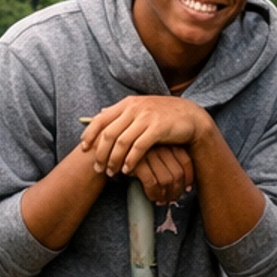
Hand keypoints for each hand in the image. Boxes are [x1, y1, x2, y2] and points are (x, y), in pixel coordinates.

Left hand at [82, 96, 207, 181]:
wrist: (192, 117)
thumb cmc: (164, 116)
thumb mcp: (141, 108)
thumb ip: (121, 112)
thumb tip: (99, 113)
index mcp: (127, 104)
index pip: (100, 119)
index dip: (90, 135)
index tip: (84, 149)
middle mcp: (134, 108)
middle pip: (108, 133)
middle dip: (100, 153)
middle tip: (98, 168)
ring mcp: (146, 118)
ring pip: (121, 142)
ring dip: (114, 160)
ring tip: (111, 172)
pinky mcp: (158, 128)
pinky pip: (139, 147)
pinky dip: (130, 160)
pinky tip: (127, 170)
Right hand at [126, 145, 194, 204]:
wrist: (104, 147)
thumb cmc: (130, 154)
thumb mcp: (151, 153)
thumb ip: (165, 161)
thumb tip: (184, 183)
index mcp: (166, 140)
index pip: (186, 161)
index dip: (189, 178)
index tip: (187, 189)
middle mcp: (159, 144)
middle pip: (178, 173)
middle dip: (176, 191)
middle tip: (172, 200)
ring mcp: (149, 152)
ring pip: (167, 180)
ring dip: (166, 195)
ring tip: (161, 201)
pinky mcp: (137, 161)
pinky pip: (152, 183)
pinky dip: (154, 194)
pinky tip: (152, 198)